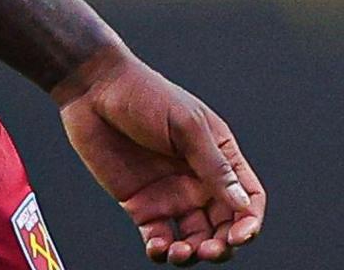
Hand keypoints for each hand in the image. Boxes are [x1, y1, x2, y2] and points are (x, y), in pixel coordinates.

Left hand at [53, 46, 265, 263]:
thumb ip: (214, 167)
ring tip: (180, 252)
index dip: (250, 221)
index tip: (240, 236)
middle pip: (224, 226)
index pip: (248, 197)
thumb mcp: (186, 126)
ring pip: (194, 239)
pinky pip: (159, 238)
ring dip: (193, 254)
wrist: (93, 90)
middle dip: (222, 246)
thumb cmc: (144, 94)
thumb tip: (243, 204)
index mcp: (218, 156)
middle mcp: (198, 180)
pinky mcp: (142, 205)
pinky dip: (162, 251)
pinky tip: (158, 247)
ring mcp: (170, 194)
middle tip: (210, 250)